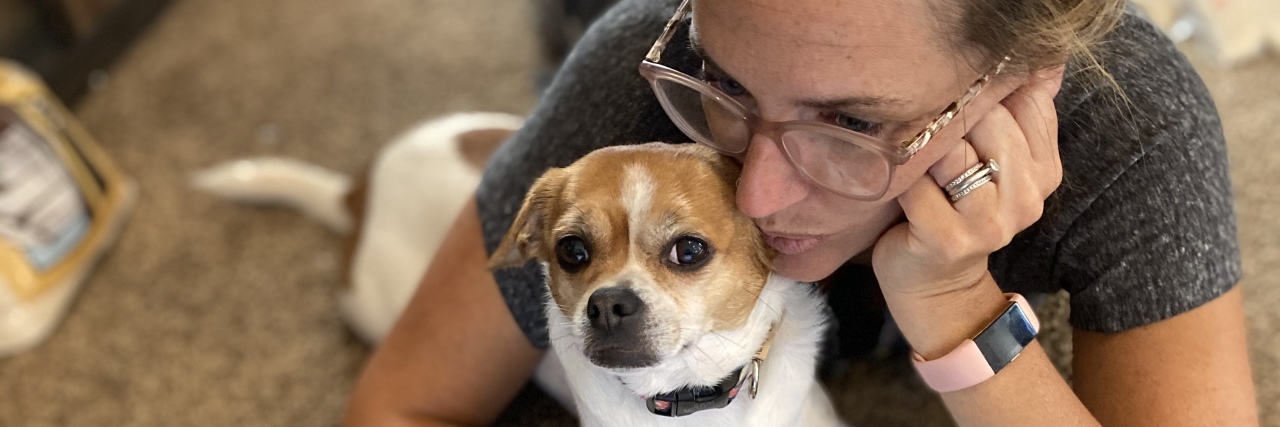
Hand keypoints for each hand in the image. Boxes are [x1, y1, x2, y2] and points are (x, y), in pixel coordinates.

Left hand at [872, 67, 1064, 299]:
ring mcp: (991, 223)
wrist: (937, 285)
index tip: (963, 105)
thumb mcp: (993, 162)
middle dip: (951, 119)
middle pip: (989, 120)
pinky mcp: (949, 239)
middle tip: (929, 135)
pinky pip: (917, 185)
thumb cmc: (956, 210)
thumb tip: (1037, 62)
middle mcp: (1027, 197)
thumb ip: (1012, 115)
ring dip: (924, 150)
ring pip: (953, 151)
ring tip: (916, 163)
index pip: (1026, 102)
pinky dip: (901, 181)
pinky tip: (900, 191)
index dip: (988, 94)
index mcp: (1045, 171)